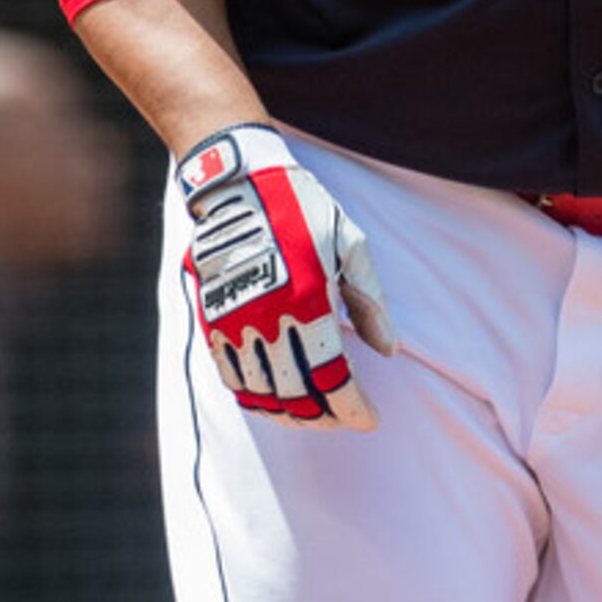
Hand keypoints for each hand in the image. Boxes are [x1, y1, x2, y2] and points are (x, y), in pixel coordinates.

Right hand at [176, 124, 396, 429]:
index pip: (332, 378)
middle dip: (326, 417)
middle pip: (297, 395)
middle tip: (345, 416)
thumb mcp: (349, 243)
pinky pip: (232, 378)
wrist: (238, 183)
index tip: (370, 419)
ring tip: (313, 414)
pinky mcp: (212, 320)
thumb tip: (388, 349)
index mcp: (308, 301)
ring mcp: (235, 322)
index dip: (354, 409)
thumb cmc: (302, 208)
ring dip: (291, 414)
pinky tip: (274, 399)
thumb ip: (370, 301)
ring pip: (262, 393)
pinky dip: (255, 398)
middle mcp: (268, 318)